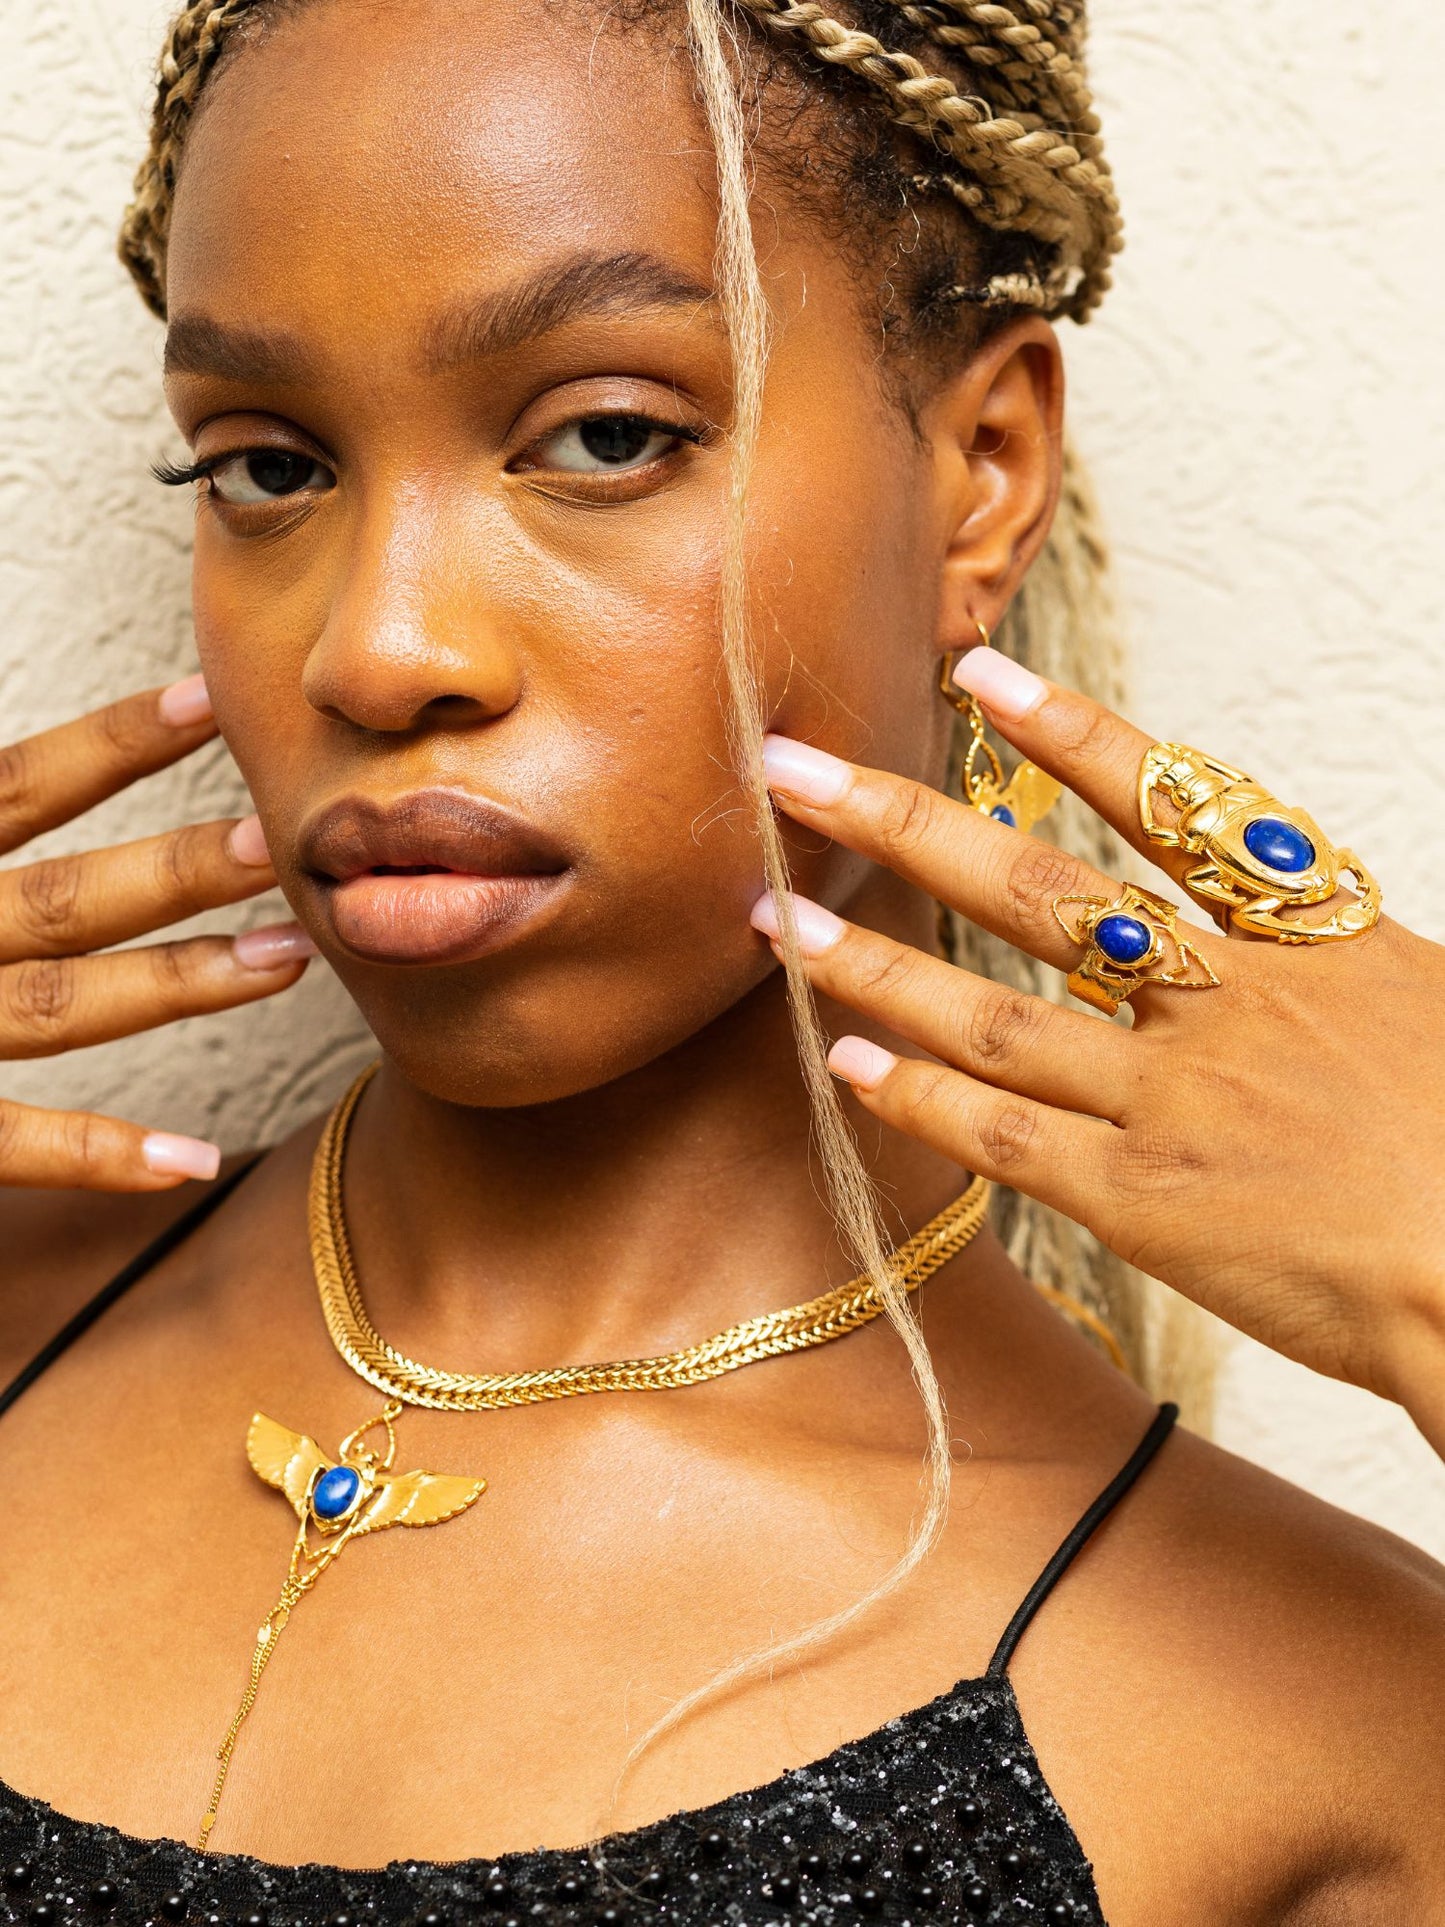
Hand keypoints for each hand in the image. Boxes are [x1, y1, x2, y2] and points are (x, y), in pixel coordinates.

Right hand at [0, 676, 315, 1189]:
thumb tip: (22, 780)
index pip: (15, 788)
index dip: (109, 745)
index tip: (204, 702)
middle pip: (62, 899)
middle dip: (176, 871)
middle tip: (283, 842)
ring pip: (57, 1009)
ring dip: (174, 986)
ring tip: (287, 959)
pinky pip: (6, 1144)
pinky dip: (97, 1154)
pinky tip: (192, 1160)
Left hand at [754, 648, 1444, 1457]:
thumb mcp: (1429, 1005)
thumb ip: (1333, 958)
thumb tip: (1274, 930)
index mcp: (1308, 938)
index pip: (1169, 806)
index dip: (1067, 736)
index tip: (978, 677)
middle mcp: (1222, 1002)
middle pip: (1036, 891)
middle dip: (903, 824)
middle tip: (793, 771)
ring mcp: (1172, 1100)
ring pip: (991, 1013)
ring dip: (873, 964)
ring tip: (779, 920)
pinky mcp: (1143, 1203)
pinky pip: (1005, 1138)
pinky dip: (919, 1098)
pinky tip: (846, 1065)